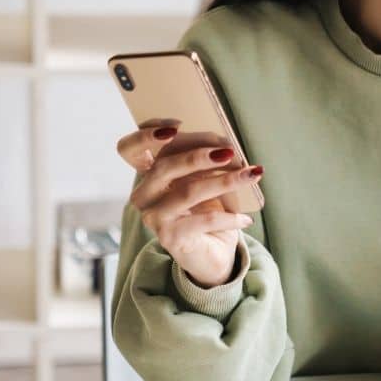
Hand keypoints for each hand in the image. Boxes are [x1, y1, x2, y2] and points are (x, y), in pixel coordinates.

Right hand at [116, 121, 263, 287]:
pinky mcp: (169, 238)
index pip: (129, 149)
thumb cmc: (207, 210)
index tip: (177, 125)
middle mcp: (144, 195)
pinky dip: (230, 217)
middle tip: (231, 151)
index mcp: (148, 175)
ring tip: (251, 175)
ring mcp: (153, 218)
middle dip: (200, 155)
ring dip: (225, 180)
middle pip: (165, 166)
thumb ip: (205, 161)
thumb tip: (228, 146)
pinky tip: (246, 218)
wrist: (211, 254)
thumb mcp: (205, 180)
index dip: (146, 134)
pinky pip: (204, 220)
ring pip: (189, 191)